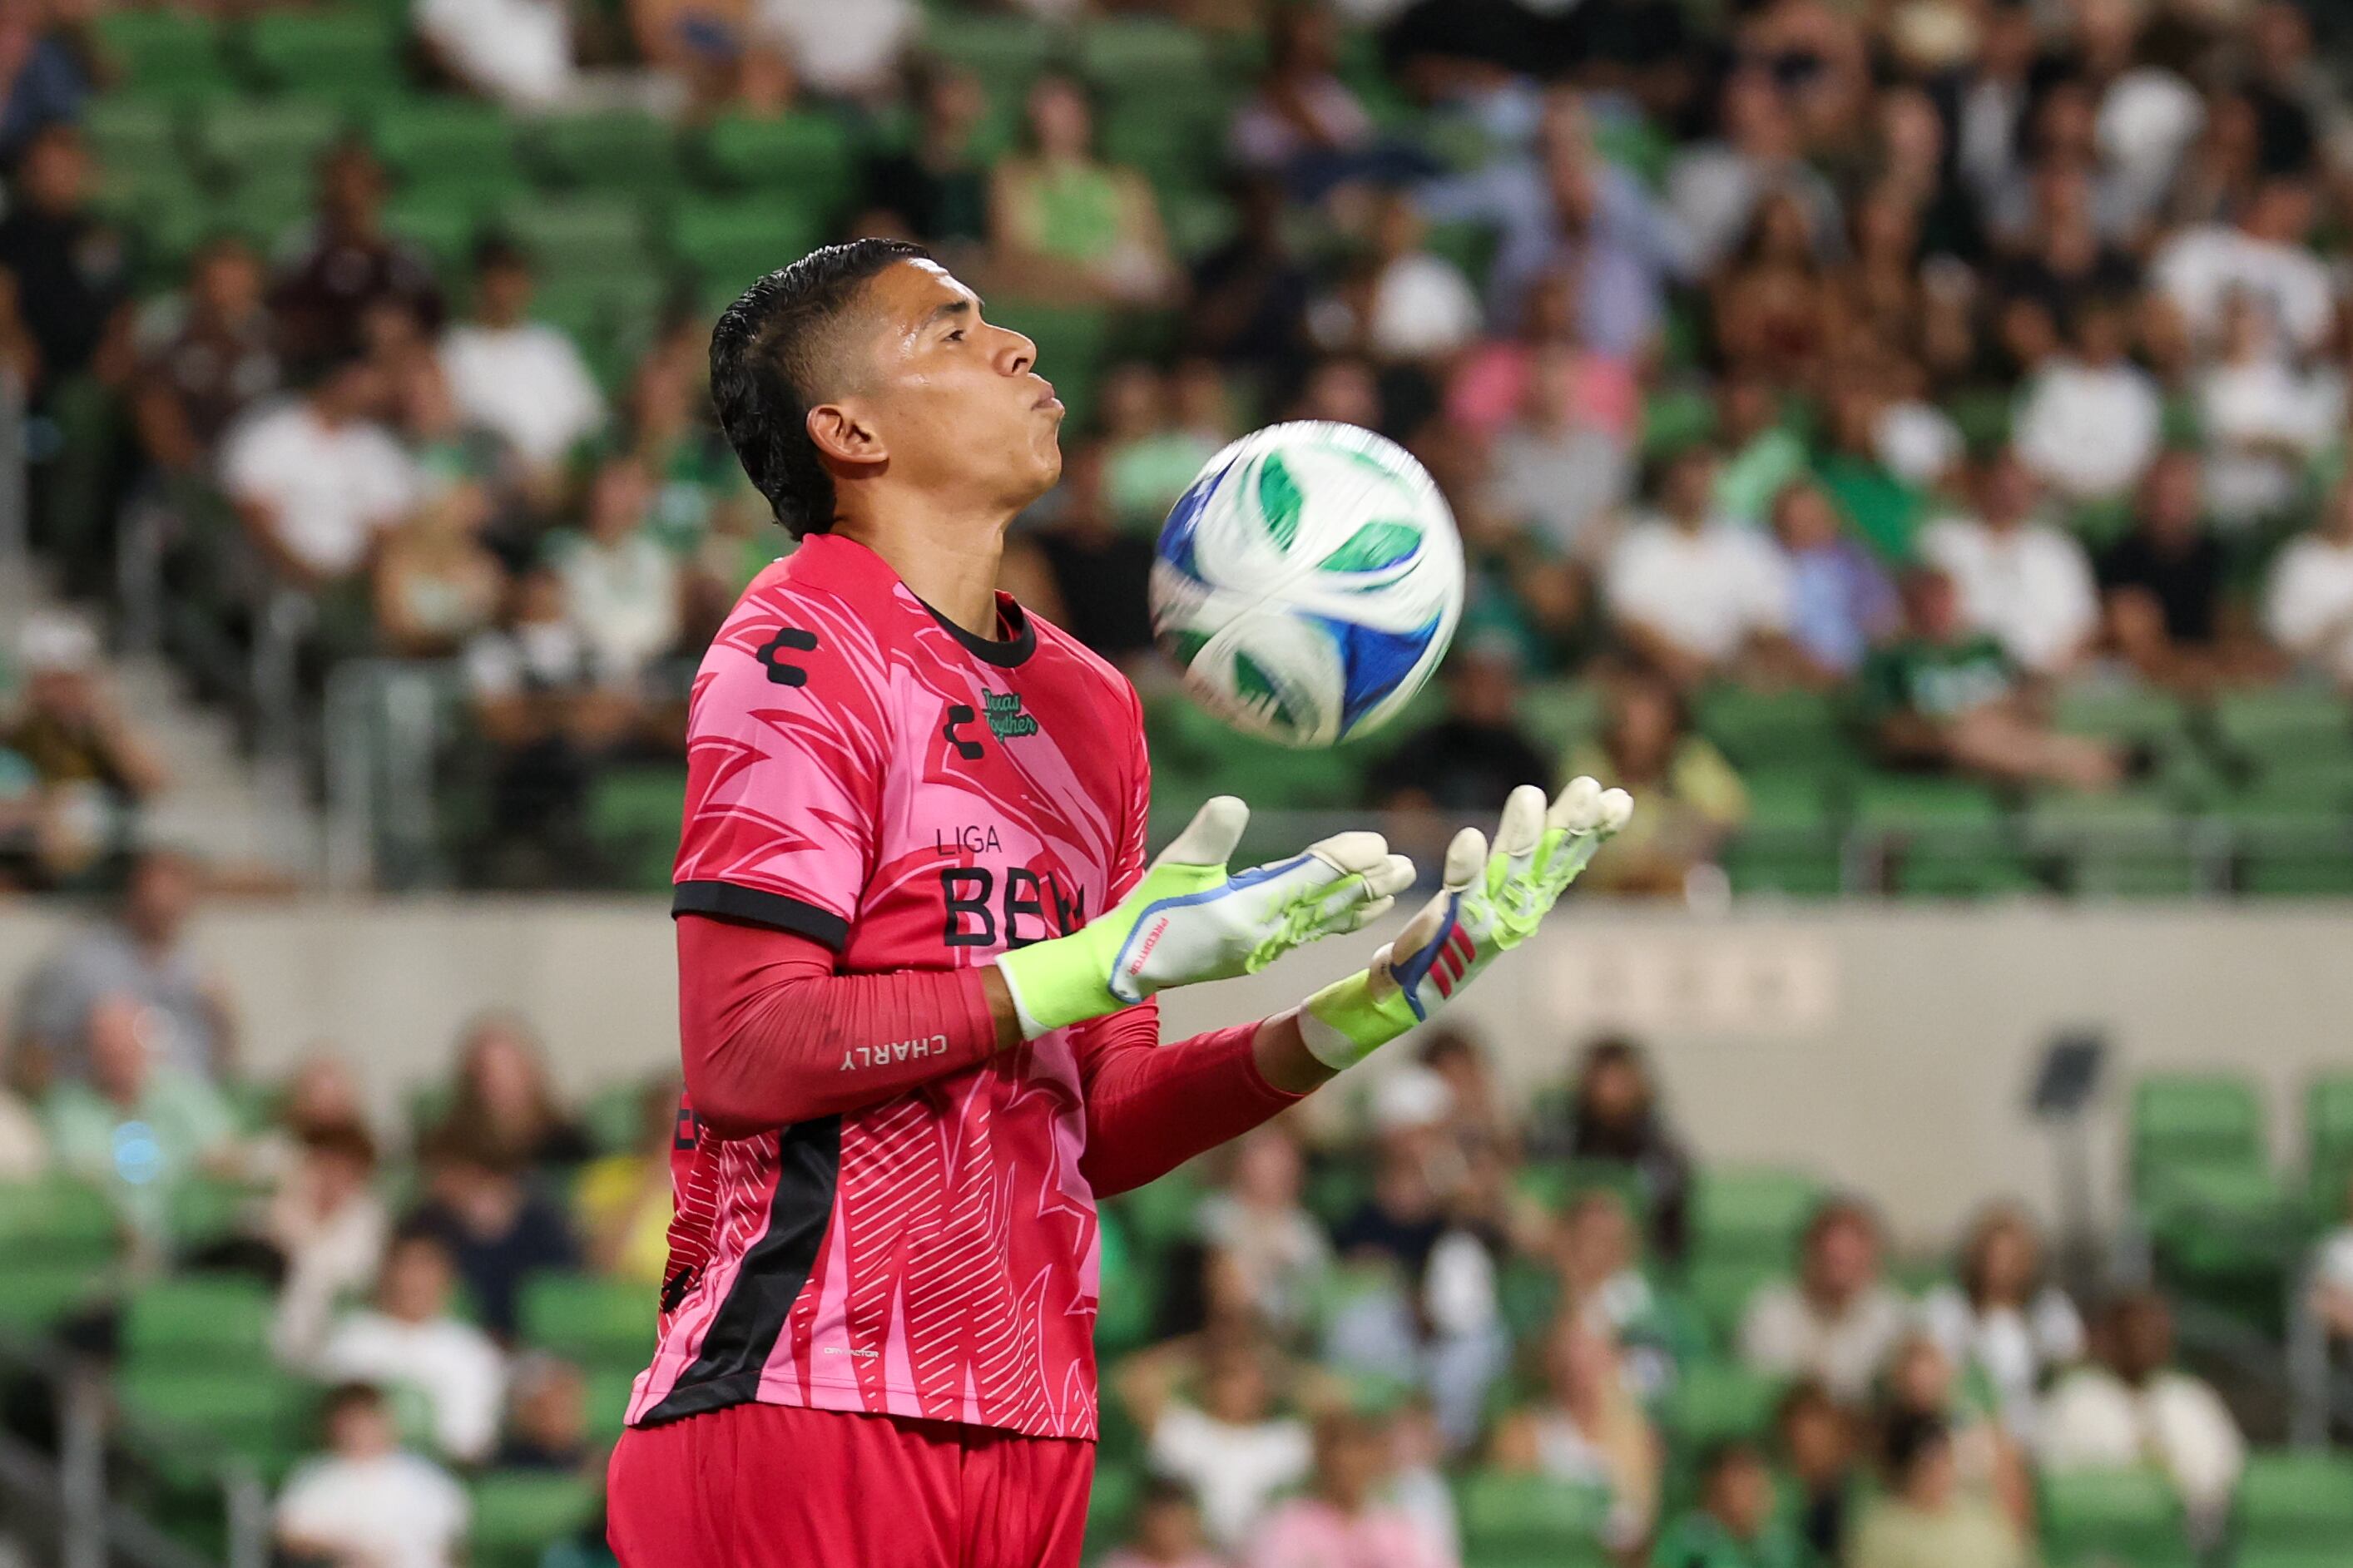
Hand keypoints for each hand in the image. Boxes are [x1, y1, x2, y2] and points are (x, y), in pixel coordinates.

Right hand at [994, 796, 1414, 1039]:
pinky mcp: (1256, 953)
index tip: (1377, 844)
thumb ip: (1208, 835)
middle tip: (1407, 866)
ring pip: (1322, 921)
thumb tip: (1233, 801)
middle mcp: (1264, 933)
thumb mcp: (1173, 865)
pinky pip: (1308, 934)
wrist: (1127, 966)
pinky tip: (1351, 913)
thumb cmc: (1147, 911)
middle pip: (1327, 904)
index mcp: (1247, 909)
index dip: (1345, 861)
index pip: (1308, 879)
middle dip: (1368, 884)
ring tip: (1394, 888)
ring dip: (1360, 903)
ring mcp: (1263, 947)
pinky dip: (1336, 920)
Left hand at [1298, 777, 1631, 1069]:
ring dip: (1519, 838)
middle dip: (1570, 827)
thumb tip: (1536, 817)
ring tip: (1528, 795)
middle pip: (1546, 864)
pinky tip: (1467, 839)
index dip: (1592, 832)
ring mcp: (1481, 926)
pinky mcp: (1444, 933)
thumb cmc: (1447, 944)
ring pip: (1507, 876)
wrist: (1403, 997)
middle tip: (1589, 787)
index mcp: (1523, 902)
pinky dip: (1464, 871)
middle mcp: (1511, 915)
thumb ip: (1509, 864)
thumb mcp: (1485, 900)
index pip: (1564, 861)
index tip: (1620, 800)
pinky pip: (1456, 898)